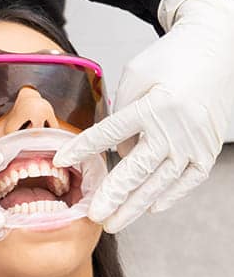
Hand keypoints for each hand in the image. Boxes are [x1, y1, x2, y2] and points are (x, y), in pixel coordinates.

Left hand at [53, 0, 233, 232]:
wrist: (216, 55)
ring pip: (160, 183)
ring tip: (114, 221)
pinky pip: (186, 182)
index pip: (110, 133)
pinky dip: (168, 197)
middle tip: (94, 216)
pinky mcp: (207, 152)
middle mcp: (174, 129)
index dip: (84, 149)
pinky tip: (149, 209)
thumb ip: (123, 111)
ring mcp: (194, 145)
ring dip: (135, 206)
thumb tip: (117, 150)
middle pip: (137, 169)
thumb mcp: (136, 74)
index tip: (62, 162)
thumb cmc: (170, 61)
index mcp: (152, 106)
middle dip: (113, 195)